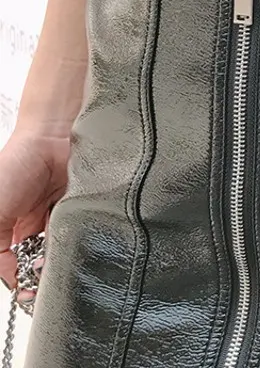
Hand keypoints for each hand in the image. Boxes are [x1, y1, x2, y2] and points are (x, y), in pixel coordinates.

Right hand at [0, 126, 69, 297]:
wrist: (52, 134)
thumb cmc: (16, 164)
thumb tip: (11, 276)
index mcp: (8, 228)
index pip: (13, 265)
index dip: (20, 280)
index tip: (26, 294)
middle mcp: (34, 224)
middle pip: (40, 260)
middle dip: (43, 273)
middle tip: (46, 281)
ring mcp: (59, 215)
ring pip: (61, 249)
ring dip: (60, 258)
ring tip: (59, 262)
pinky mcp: (81, 207)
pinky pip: (81, 232)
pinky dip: (78, 240)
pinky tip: (75, 244)